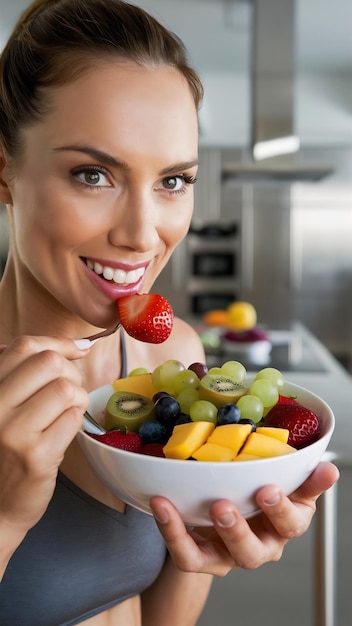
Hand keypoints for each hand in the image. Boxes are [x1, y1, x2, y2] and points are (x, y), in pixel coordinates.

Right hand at [0, 336, 89, 539]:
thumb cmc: (4, 453)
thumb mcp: (3, 407)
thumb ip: (21, 376)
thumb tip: (73, 346)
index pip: (23, 347)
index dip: (58, 342)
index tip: (79, 349)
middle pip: (49, 363)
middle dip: (71, 372)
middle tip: (70, 392)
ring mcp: (13, 431)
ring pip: (65, 389)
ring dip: (77, 398)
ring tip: (67, 415)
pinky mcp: (36, 456)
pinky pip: (73, 418)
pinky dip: (76, 421)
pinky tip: (64, 433)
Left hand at [150, 461, 338, 575]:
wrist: (234, 513)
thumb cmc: (264, 497)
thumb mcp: (289, 486)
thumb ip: (307, 479)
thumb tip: (329, 469)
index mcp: (283, 526)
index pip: (291, 524)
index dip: (280, 509)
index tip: (267, 488)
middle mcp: (258, 546)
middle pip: (251, 551)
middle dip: (237, 530)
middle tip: (223, 505)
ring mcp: (227, 555)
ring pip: (213, 558)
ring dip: (191, 535)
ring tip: (176, 507)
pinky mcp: (200, 556)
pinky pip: (184, 552)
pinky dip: (170, 530)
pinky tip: (161, 504)